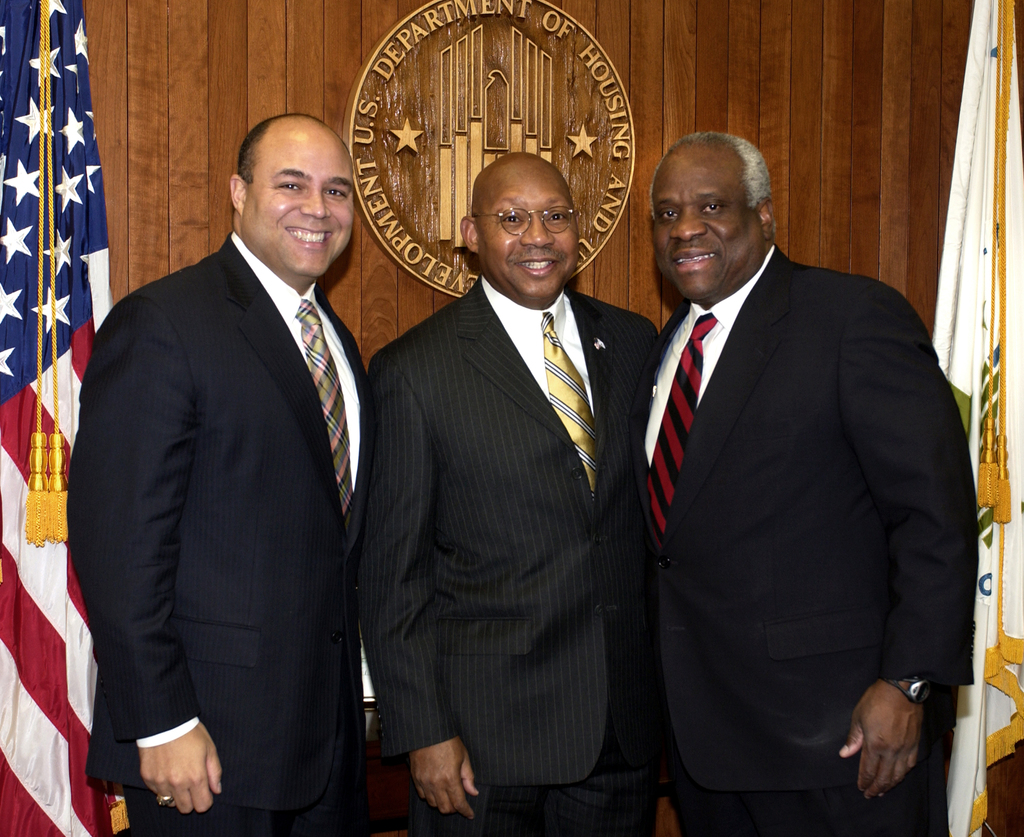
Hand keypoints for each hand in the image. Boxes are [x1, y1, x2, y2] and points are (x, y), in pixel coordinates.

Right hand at [137, 722, 222, 813]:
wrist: (164, 722)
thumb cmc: (190, 733)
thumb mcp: (209, 748)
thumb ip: (215, 772)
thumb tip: (216, 790)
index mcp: (196, 777)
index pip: (202, 806)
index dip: (205, 801)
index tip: (205, 793)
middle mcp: (178, 784)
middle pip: (185, 809)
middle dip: (191, 801)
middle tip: (192, 787)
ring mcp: (161, 783)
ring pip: (169, 803)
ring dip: (175, 796)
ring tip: (178, 779)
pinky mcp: (148, 779)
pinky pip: (157, 793)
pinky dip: (162, 788)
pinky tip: (166, 773)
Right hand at [409, 736, 478, 817]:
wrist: (428, 730)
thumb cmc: (448, 741)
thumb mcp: (463, 757)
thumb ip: (468, 777)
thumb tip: (473, 792)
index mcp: (450, 778)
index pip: (459, 803)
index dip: (466, 811)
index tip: (470, 813)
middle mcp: (436, 783)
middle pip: (445, 808)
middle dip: (454, 809)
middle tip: (459, 803)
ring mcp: (424, 781)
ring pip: (433, 804)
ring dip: (442, 803)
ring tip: (448, 795)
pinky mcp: (415, 778)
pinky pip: (423, 795)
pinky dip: (430, 796)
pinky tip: (436, 789)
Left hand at [839, 679, 922, 797]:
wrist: (901, 691)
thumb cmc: (877, 700)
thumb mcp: (858, 717)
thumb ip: (853, 738)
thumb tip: (845, 753)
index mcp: (875, 745)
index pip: (869, 770)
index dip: (864, 781)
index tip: (861, 788)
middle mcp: (891, 751)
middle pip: (884, 777)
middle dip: (876, 788)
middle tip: (871, 795)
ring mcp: (905, 748)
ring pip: (899, 774)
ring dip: (890, 785)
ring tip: (884, 790)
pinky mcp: (915, 743)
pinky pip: (910, 765)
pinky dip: (904, 773)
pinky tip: (899, 775)